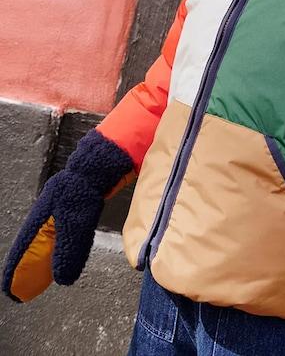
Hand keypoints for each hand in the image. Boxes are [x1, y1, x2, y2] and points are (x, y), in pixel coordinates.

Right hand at [2, 129, 133, 301]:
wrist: (105, 161)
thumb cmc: (87, 187)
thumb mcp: (76, 224)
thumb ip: (68, 251)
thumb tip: (61, 279)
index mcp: (43, 214)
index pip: (25, 247)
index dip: (17, 268)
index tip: (11, 289)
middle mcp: (49, 210)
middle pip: (34, 245)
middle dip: (27, 268)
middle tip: (21, 290)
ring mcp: (63, 207)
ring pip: (49, 240)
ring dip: (44, 260)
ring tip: (40, 280)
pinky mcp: (78, 205)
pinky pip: (64, 232)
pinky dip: (61, 249)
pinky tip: (66, 256)